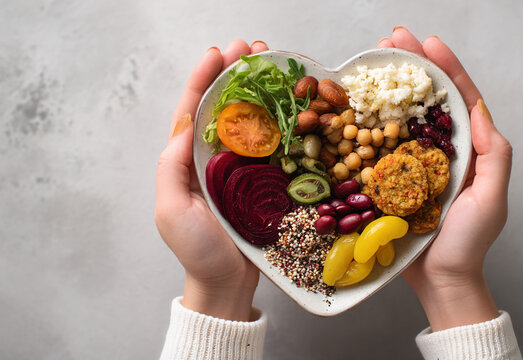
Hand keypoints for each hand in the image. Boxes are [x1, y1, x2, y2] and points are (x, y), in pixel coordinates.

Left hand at [154, 40, 268, 320]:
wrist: (227, 285)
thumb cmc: (197, 252)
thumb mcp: (172, 211)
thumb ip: (172, 169)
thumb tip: (183, 127)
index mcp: (189, 161)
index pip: (193, 111)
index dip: (204, 79)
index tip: (218, 53)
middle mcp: (216, 159)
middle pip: (225, 107)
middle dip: (237, 75)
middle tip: (255, 49)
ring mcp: (243, 170)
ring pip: (252, 121)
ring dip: (263, 91)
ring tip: (276, 65)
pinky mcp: (267, 182)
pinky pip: (275, 146)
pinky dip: (284, 122)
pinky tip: (296, 104)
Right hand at [378, 28, 512, 329]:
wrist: (440, 279)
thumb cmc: (469, 243)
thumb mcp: (491, 198)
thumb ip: (494, 155)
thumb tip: (481, 111)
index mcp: (469, 151)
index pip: (460, 101)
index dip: (446, 69)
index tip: (428, 43)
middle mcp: (440, 151)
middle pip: (427, 101)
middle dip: (412, 68)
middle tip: (391, 40)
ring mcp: (413, 164)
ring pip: (401, 118)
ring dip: (387, 88)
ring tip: (371, 63)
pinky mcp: (391, 180)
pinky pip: (380, 146)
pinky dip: (368, 124)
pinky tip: (354, 107)